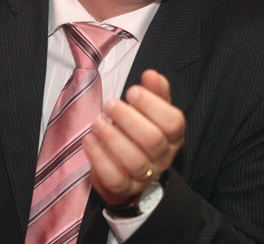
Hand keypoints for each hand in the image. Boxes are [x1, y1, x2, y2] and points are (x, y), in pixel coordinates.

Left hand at [83, 69, 184, 206]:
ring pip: (134, 161)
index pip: (173, 122)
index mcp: (173, 135)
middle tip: (110, 104)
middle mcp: (163, 156)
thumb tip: (151, 74)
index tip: (132, 91)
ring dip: (112, 138)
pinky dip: (100, 158)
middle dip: (128, 119)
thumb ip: (154, 91)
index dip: (152, 105)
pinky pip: (114, 178)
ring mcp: (145, 175)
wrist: (128, 169)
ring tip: (97, 122)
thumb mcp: (152, 110)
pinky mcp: (125, 188)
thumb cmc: (140, 131)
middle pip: (152, 140)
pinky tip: (90, 140)